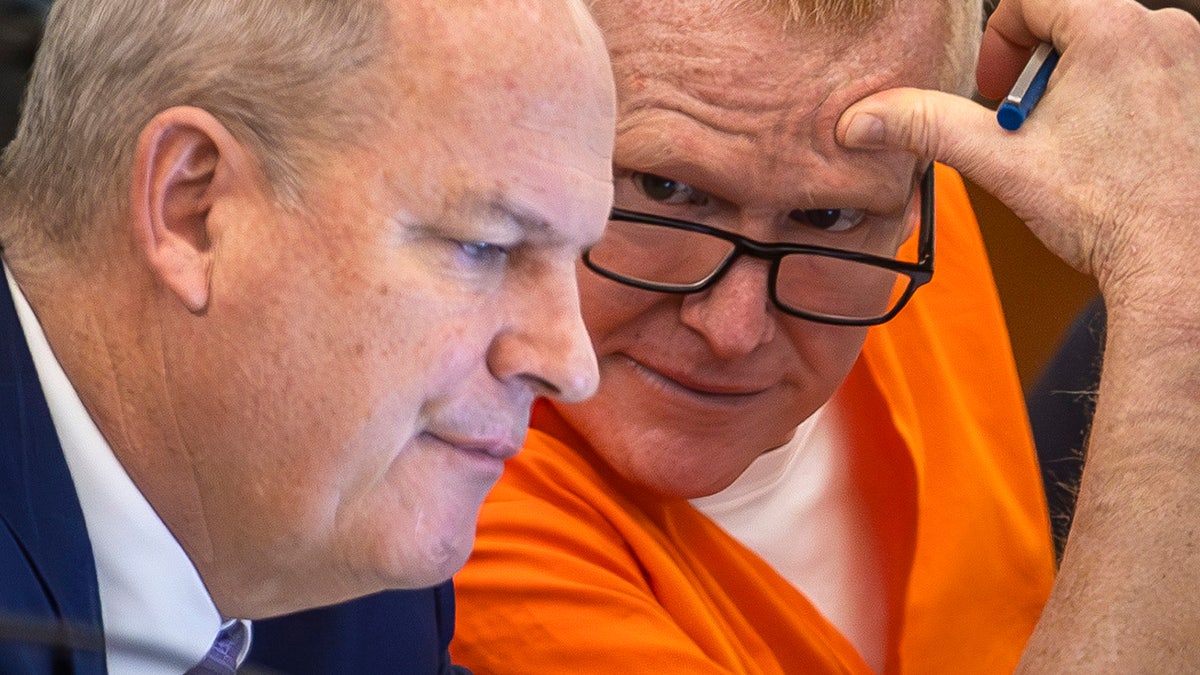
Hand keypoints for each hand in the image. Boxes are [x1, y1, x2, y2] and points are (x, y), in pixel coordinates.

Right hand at [837, 0, 1199, 309]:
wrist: (1179, 263)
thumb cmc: (1108, 212)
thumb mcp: (998, 160)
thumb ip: (924, 125)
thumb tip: (861, 119)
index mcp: (1111, 28)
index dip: (998, 43)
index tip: (994, 93)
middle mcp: (1162, 31)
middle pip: (1070, 22)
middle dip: (1037, 72)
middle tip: (1028, 129)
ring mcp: (1191, 61)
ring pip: (1108, 50)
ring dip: (1076, 88)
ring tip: (1071, 147)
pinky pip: (1146, 73)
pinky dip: (1117, 104)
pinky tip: (1110, 155)